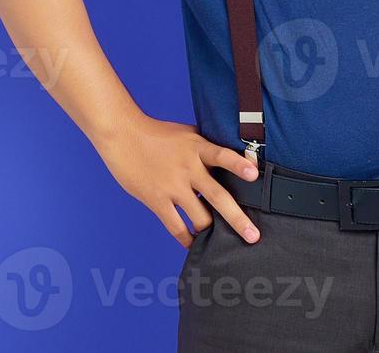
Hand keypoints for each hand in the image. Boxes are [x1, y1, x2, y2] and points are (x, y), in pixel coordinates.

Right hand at [92, 114, 261, 247]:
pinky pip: (176, 226)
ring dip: (211, 230)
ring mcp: (172, 186)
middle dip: (237, 219)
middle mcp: (188, 168)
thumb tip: (231, 159)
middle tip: (253, 236)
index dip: (239, 165)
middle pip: (218, 196)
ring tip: (221, 240)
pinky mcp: (156, 200)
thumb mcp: (187, 134)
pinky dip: (187, 238)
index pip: (223, 156)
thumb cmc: (157, 134)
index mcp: (198, 148)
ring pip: (199, 217)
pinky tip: (193, 243)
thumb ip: (207, 148)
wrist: (123, 135)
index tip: (255, 174)